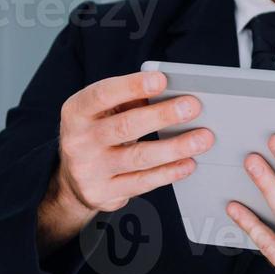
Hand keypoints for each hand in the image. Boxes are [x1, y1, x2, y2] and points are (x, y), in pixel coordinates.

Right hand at [37, 70, 213, 254]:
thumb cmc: (97, 133)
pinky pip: (142, 182)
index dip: (131, 86)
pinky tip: (188, 163)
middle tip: (192, 106)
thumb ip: (129, 100)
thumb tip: (171, 92)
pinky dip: (168, 172)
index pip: (102, 95)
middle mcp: (78, 140)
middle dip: (162, 115)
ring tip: (202, 138)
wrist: (72, 179)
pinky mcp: (103, 193)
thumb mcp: (102, 112)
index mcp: (76, 112)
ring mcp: (89, 170)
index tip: (161, 80)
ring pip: (138, 157)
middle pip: (125, 126)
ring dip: (175, 147)